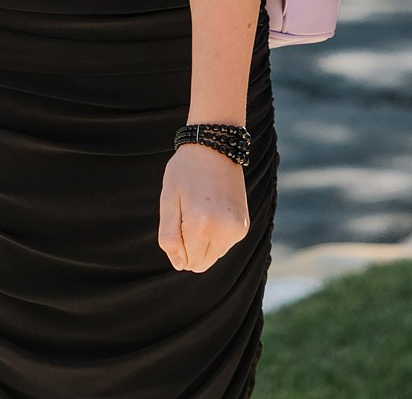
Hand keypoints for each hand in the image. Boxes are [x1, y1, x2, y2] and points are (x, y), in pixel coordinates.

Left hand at [159, 143, 250, 271]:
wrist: (215, 147)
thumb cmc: (185, 171)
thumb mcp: (168, 200)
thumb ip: (169, 236)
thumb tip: (179, 265)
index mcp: (201, 225)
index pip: (187, 262)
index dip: (178, 246)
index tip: (179, 219)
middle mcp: (224, 231)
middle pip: (202, 263)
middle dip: (190, 246)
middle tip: (188, 215)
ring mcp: (237, 229)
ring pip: (214, 255)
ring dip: (203, 241)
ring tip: (201, 210)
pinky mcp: (244, 225)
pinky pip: (225, 245)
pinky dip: (216, 234)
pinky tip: (212, 210)